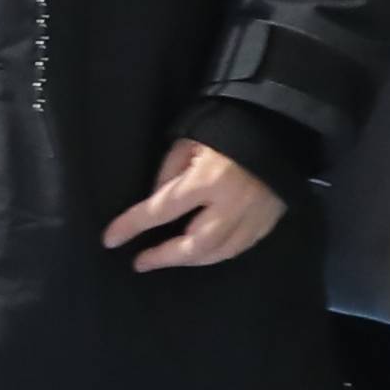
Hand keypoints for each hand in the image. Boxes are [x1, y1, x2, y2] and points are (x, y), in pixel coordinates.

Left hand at [106, 139, 286, 269]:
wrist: (279, 127)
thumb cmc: (225, 127)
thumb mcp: (188, 140)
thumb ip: (169, 172)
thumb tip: (155, 201)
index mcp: (207, 180)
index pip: (162, 209)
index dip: (133, 226)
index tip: (110, 239)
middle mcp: (231, 205)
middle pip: (195, 245)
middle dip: (164, 257)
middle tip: (140, 262)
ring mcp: (253, 217)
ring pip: (218, 253)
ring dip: (189, 260)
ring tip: (167, 259)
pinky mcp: (268, 221)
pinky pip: (240, 248)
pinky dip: (217, 254)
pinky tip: (201, 254)